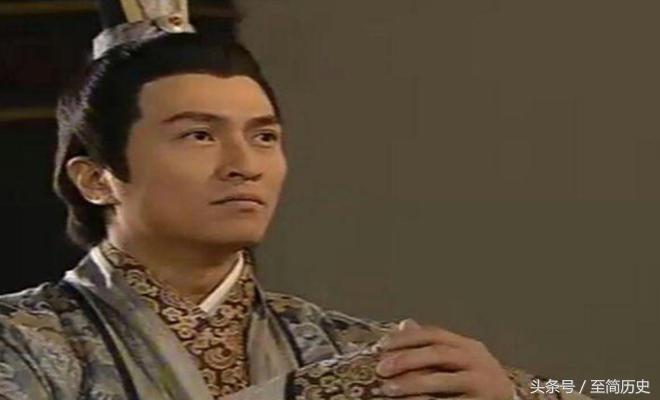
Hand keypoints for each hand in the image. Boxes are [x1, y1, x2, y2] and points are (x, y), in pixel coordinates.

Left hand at [375, 319, 513, 399]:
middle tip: (381, 368)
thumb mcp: (460, 358)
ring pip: (442, 380)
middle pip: (437, 353)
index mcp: (468, 346)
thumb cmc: (478, 381)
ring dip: (411, 383)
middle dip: (406, 359)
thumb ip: (434, 344)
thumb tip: (404, 324)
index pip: (433, 334)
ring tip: (388, 389)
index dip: (406, 338)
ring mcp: (481, 383)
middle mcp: (477, 360)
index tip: (381, 346)